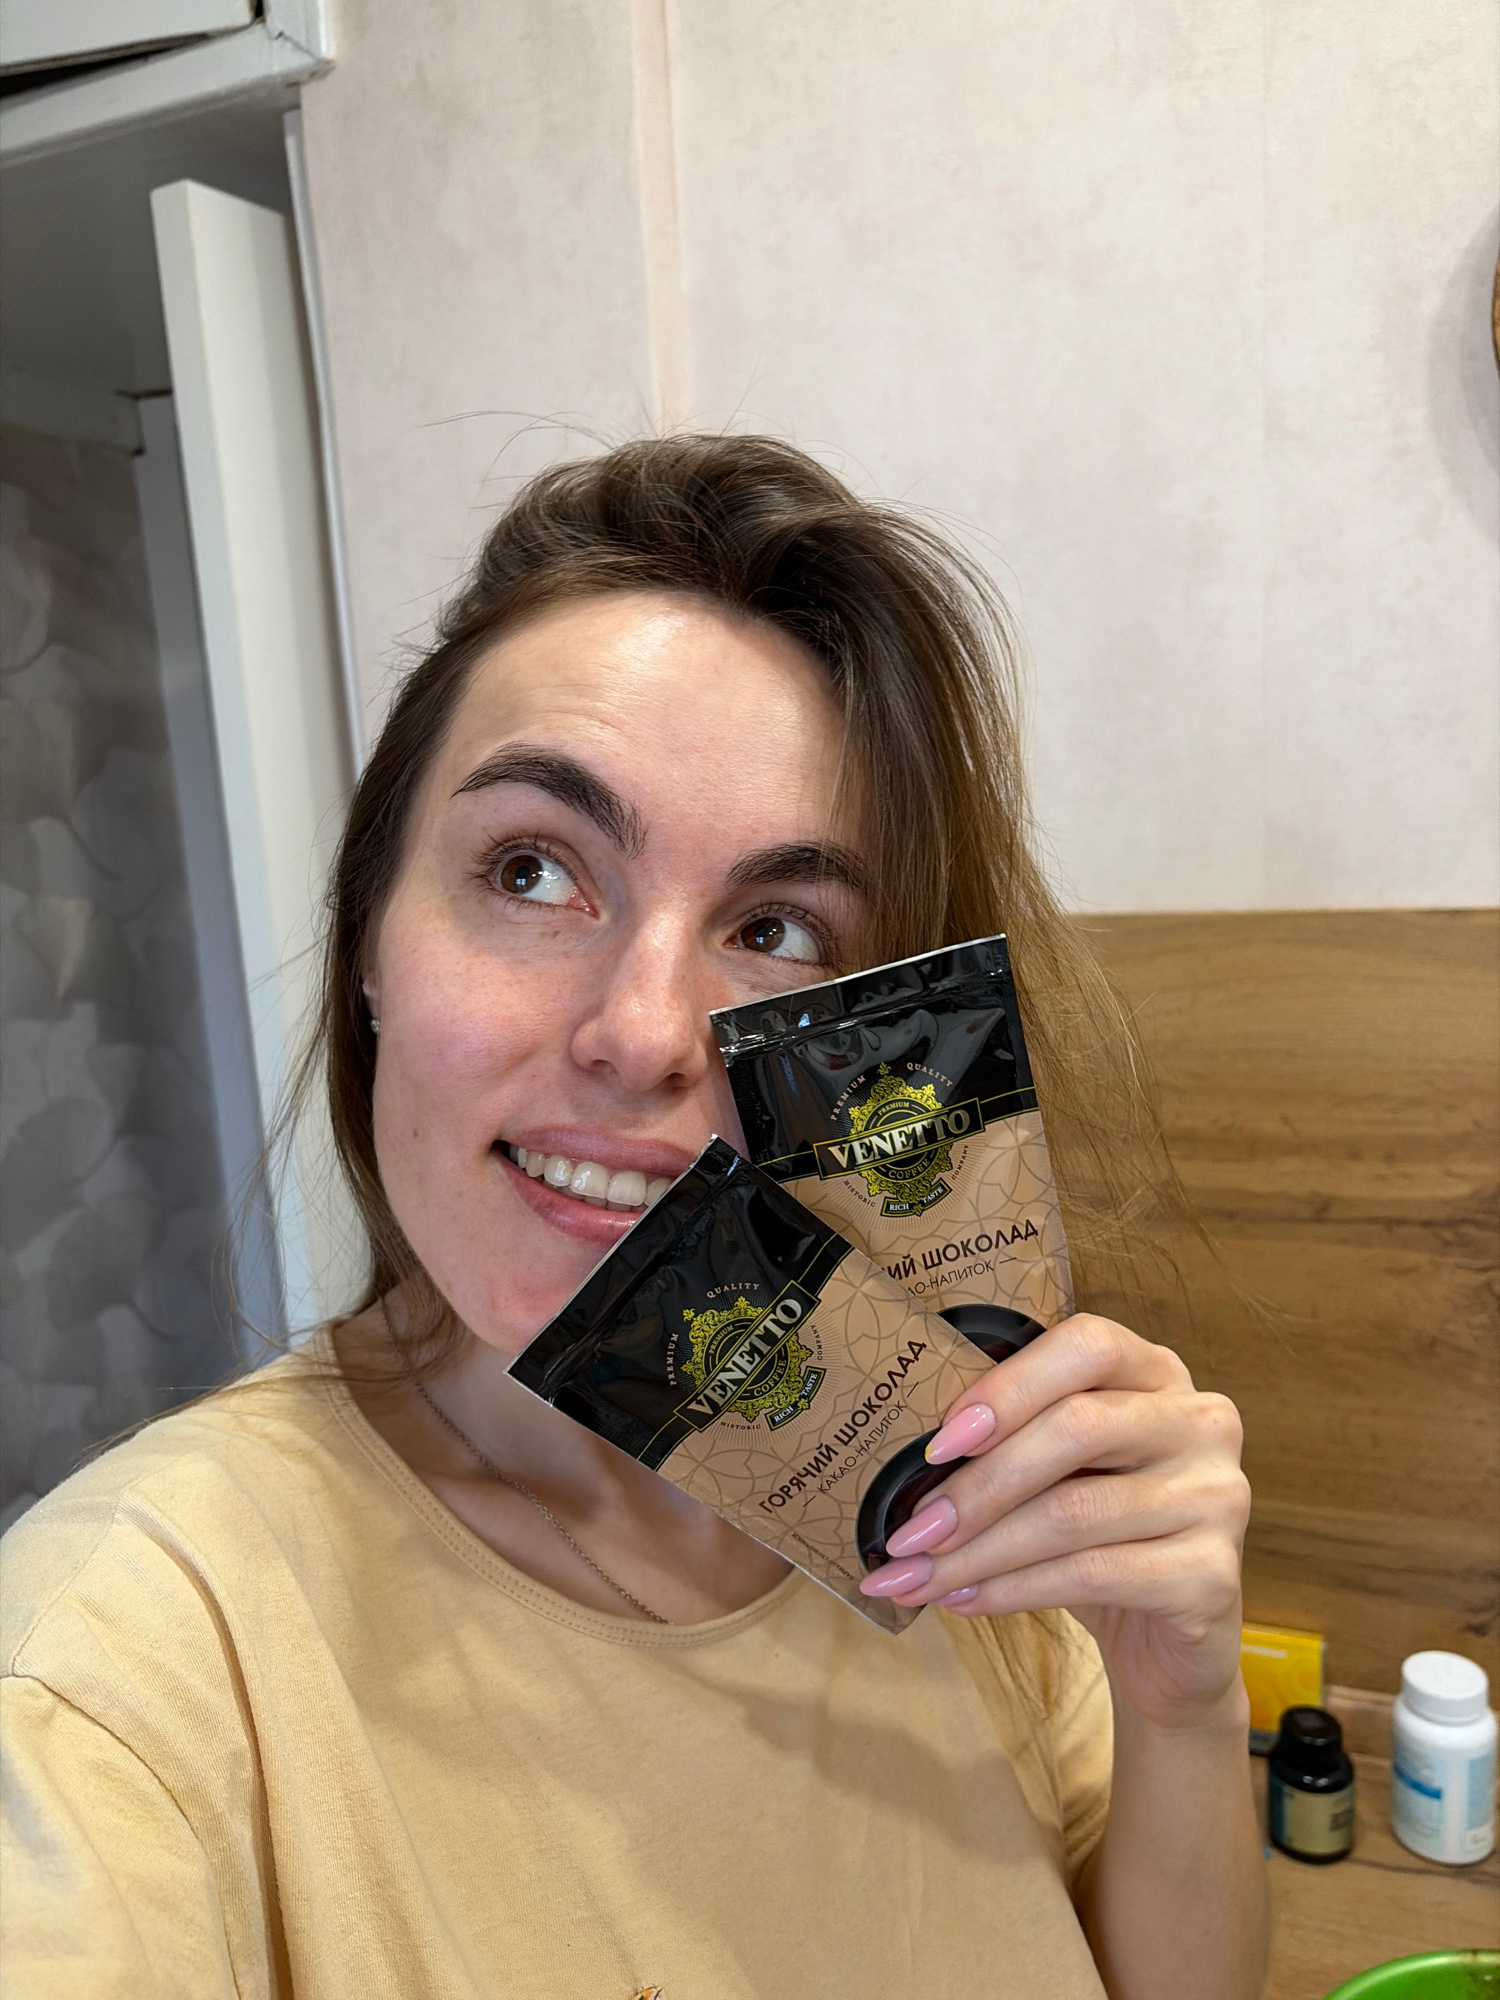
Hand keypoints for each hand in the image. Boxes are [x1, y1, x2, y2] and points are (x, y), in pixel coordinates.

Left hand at [860, 1315, 1250, 1731]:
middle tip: (907, 1532)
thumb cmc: (1098, 1539)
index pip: (1087, 1346)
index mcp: (1157, 1373)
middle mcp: (1201, 1422)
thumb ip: (1012, 1443)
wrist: (1168, 1649)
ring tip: (915, 1578)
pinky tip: (964, 1602)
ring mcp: (1218, 1496)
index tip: (936, 1444)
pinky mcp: (1213, 1575)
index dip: (1008, 1386)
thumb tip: (903, 1462)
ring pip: (1073, 1512)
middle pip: (1076, 1428)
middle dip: (977, 1484)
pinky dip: (1012, 1590)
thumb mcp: (1058, 1474)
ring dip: (978, 1551)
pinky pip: (1093, 1575)